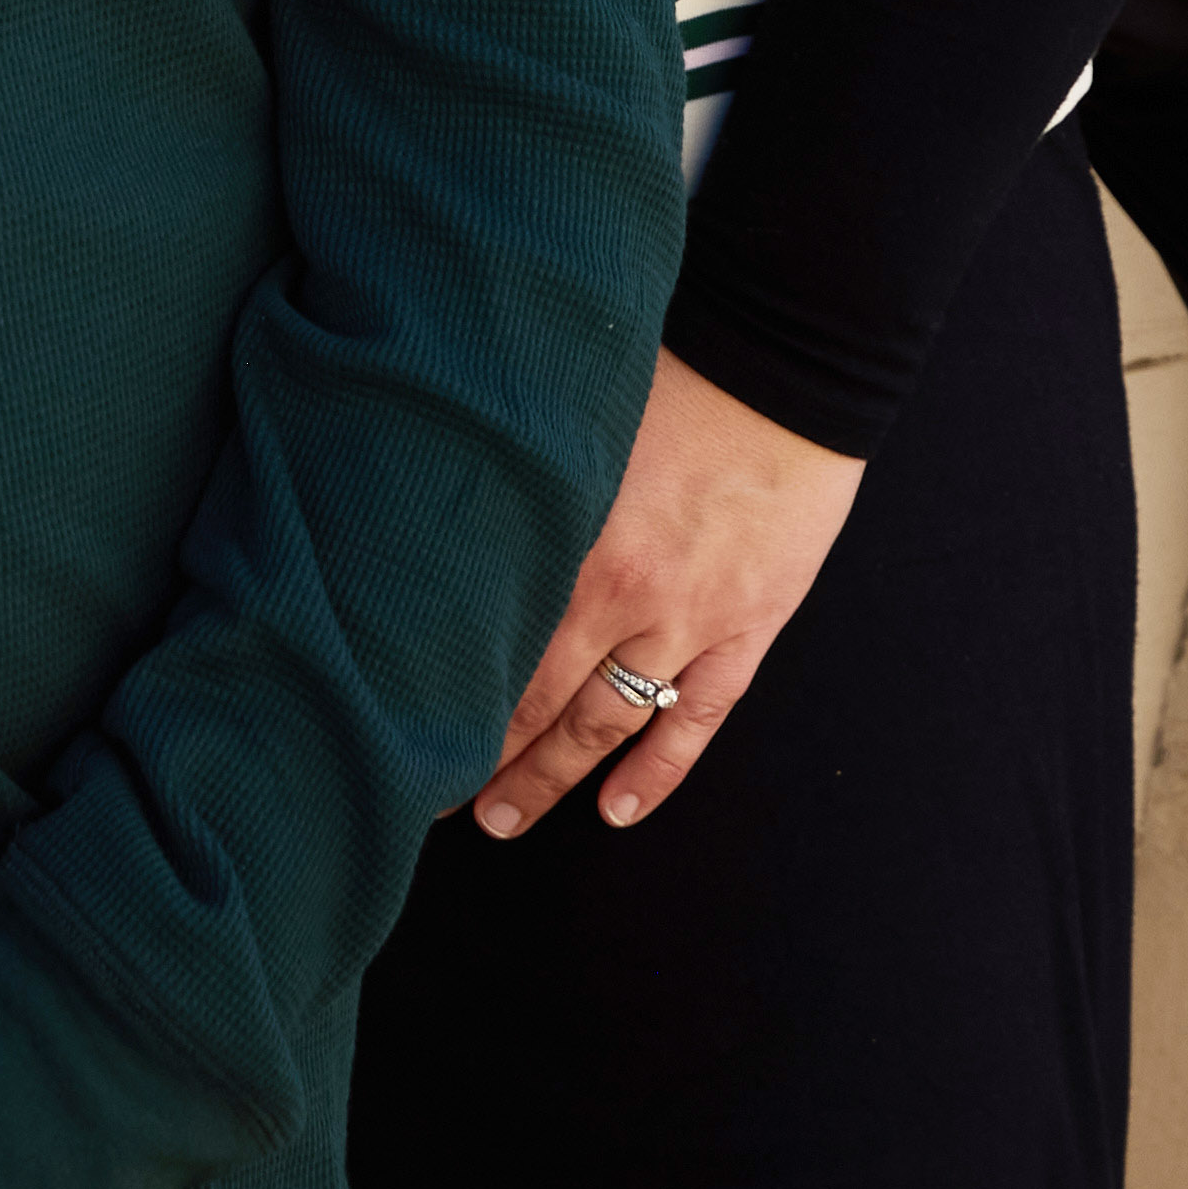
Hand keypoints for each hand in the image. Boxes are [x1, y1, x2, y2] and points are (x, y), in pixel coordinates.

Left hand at [470, 350, 867, 835]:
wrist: (787, 369)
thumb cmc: (677, 375)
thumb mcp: (576, 421)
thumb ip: (523, 479)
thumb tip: (451, 500)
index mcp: (571, 542)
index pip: (492, 646)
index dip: (445, 697)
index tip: (399, 727)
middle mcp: (624, 597)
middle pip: (538, 701)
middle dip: (484, 757)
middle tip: (433, 797)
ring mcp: (691, 622)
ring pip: (607, 724)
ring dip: (552, 777)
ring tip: (503, 819)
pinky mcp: (748, 629)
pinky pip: (697, 721)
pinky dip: (657, 772)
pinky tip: (616, 811)